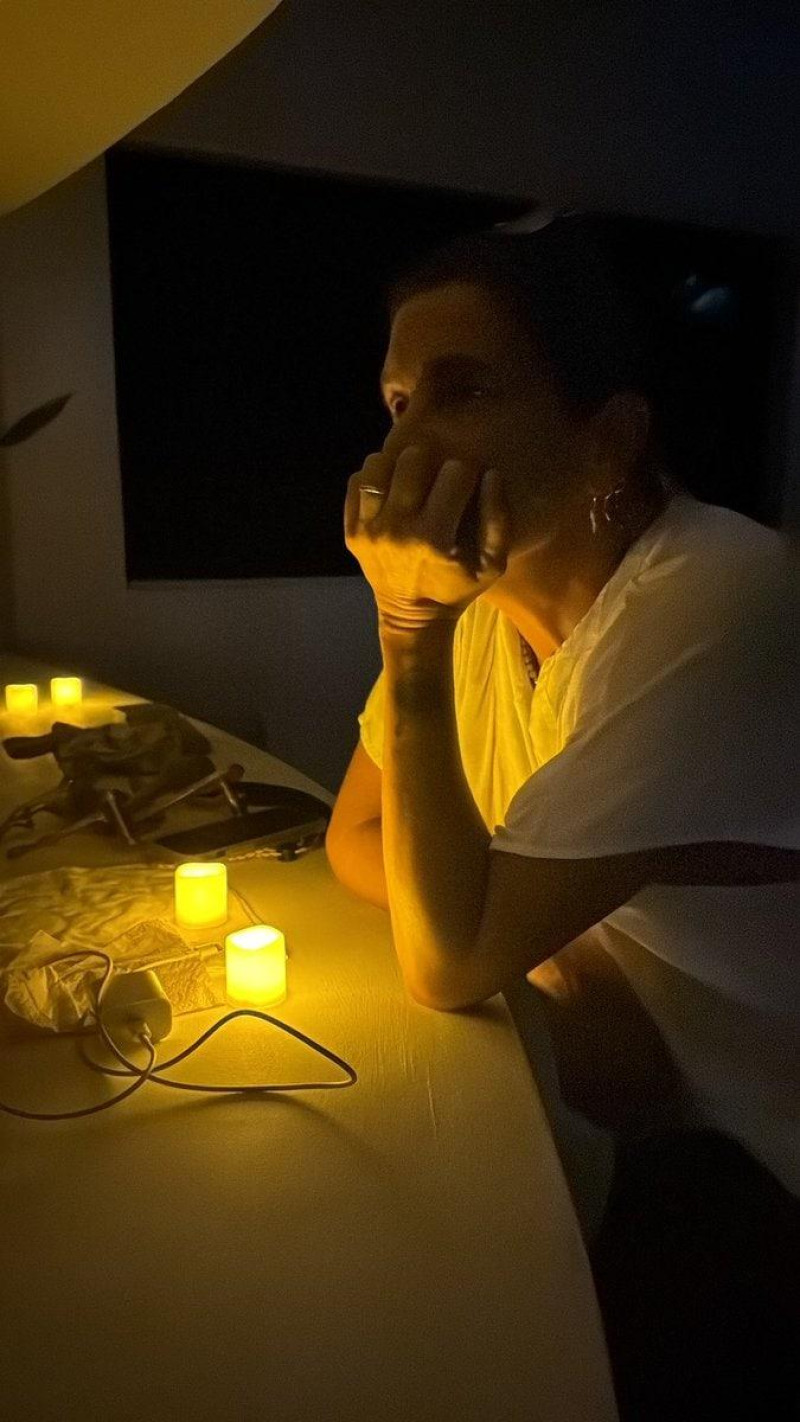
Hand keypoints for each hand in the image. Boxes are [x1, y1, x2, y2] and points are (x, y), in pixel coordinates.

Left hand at [344, 444, 509, 632]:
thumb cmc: (457, 588)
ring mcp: (368, 529)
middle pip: (412, 460)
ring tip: (411, 479)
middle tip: (437, 478)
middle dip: (431, 462)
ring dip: (398, 465)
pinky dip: (374, 479)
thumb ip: (499, 520)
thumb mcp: (492, 564)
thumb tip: (491, 474)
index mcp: (434, 538)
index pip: (455, 473)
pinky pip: (356, 482)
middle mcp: (396, 530)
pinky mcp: (351, 531)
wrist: (412, 617)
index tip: (467, 485)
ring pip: (378, 464)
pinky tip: (390, 491)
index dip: (466, 474)